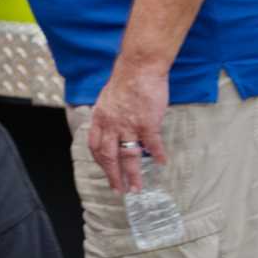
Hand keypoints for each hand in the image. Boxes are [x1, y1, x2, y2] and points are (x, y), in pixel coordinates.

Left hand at [87, 63, 170, 192]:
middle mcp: (111, 124)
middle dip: (113, 176)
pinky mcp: (147, 122)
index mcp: (100, 118)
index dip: (100, 162)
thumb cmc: (125, 81)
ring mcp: (129, 124)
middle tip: (119, 190)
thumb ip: (109, 117)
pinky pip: (152, 144)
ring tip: (137, 187)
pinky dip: (157, 155)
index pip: (95, 146)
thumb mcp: (107, 100)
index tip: (107, 173)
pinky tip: (161, 163)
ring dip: (133, 174)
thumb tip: (112, 129)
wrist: (138, 67)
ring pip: (128, 155)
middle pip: (109, 156)